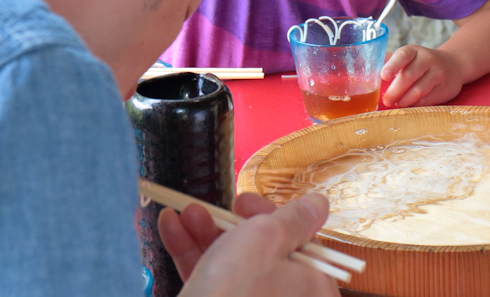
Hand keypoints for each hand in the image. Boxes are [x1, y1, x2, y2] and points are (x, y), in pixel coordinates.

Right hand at [158, 192, 338, 296]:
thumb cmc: (235, 289)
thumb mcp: (267, 238)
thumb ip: (295, 217)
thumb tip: (318, 204)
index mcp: (314, 287)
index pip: (299, 242)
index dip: (270, 216)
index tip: (242, 202)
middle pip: (263, 254)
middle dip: (229, 225)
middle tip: (208, 208)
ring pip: (233, 268)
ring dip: (205, 236)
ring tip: (183, 213)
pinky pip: (214, 286)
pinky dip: (192, 258)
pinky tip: (171, 229)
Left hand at [380, 45, 463, 107]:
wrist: (453, 65)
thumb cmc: (422, 63)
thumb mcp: (409, 57)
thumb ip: (391, 62)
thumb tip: (366, 66)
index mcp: (414, 51)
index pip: (403, 55)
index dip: (393, 65)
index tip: (383, 76)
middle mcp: (428, 59)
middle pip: (409, 76)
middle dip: (395, 90)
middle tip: (386, 100)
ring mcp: (439, 73)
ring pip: (419, 90)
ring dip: (405, 100)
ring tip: (398, 104)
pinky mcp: (446, 87)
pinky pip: (429, 99)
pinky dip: (417, 105)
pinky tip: (410, 106)